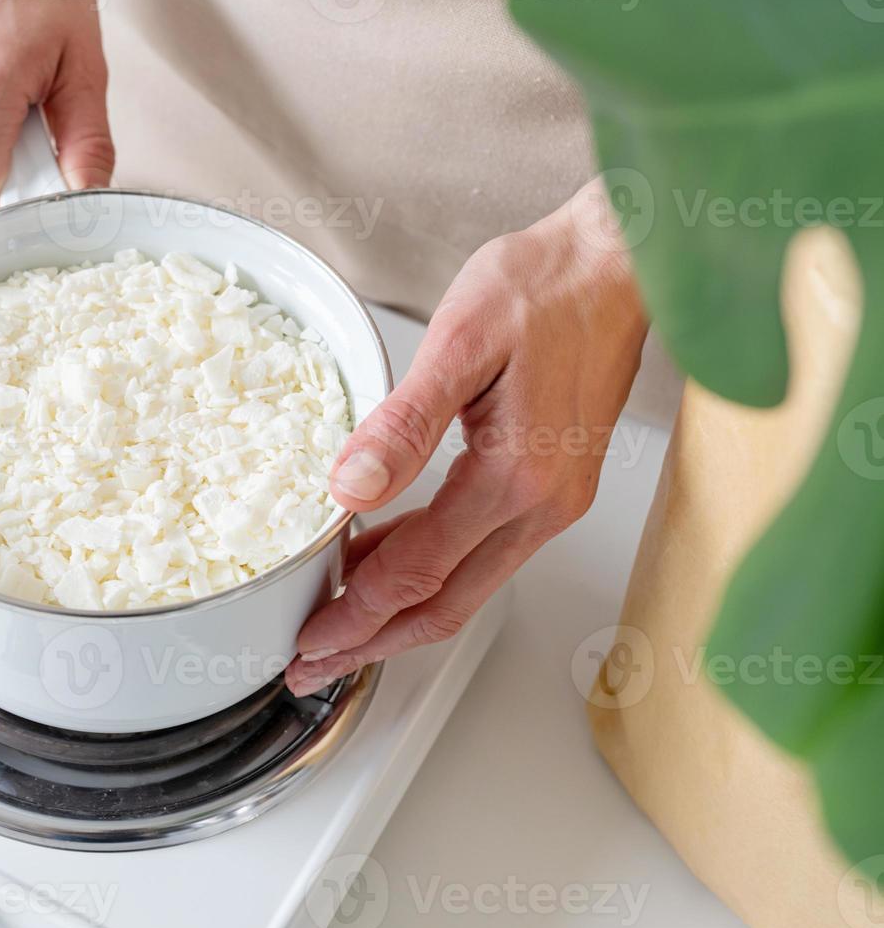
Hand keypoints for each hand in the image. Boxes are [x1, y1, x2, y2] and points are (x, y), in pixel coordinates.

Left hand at [285, 178, 648, 695]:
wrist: (619, 261)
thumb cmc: (546, 286)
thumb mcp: (461, 341)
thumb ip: (404, 422)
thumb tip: (350, 487)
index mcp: (516, 478)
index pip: (419, 575)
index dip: (356, 617)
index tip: (308, 644)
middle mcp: (543, 506)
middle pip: (446, 606)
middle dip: (372, 644)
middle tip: (312, 666)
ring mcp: (554, 501)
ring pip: (466, 587)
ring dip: (399, 615)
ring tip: (340, 627)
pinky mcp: (553, 486)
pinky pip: (481, 552)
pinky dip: (429, 570)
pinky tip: (387, 559)